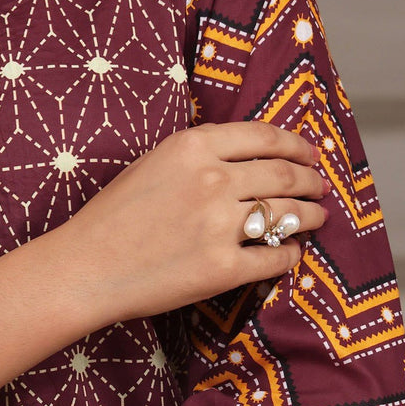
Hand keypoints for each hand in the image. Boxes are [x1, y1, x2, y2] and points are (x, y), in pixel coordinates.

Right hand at [59, 121, 325, 325]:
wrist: (85, 267)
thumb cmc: (110, 216)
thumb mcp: (151, 164)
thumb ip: (197, 154)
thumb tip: (244, 156)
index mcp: (193, 147)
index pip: (264, 137)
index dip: (296, 145)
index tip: (310, 153)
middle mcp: (213, 180)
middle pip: (284, 174)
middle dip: (310, 180)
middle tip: (319, 186)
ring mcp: (220, 225)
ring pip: (288, 214)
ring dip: (310, 215)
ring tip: (317, 217)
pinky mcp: (223, 268)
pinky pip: (275, 258)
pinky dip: (290, 255)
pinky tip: (292, 254)